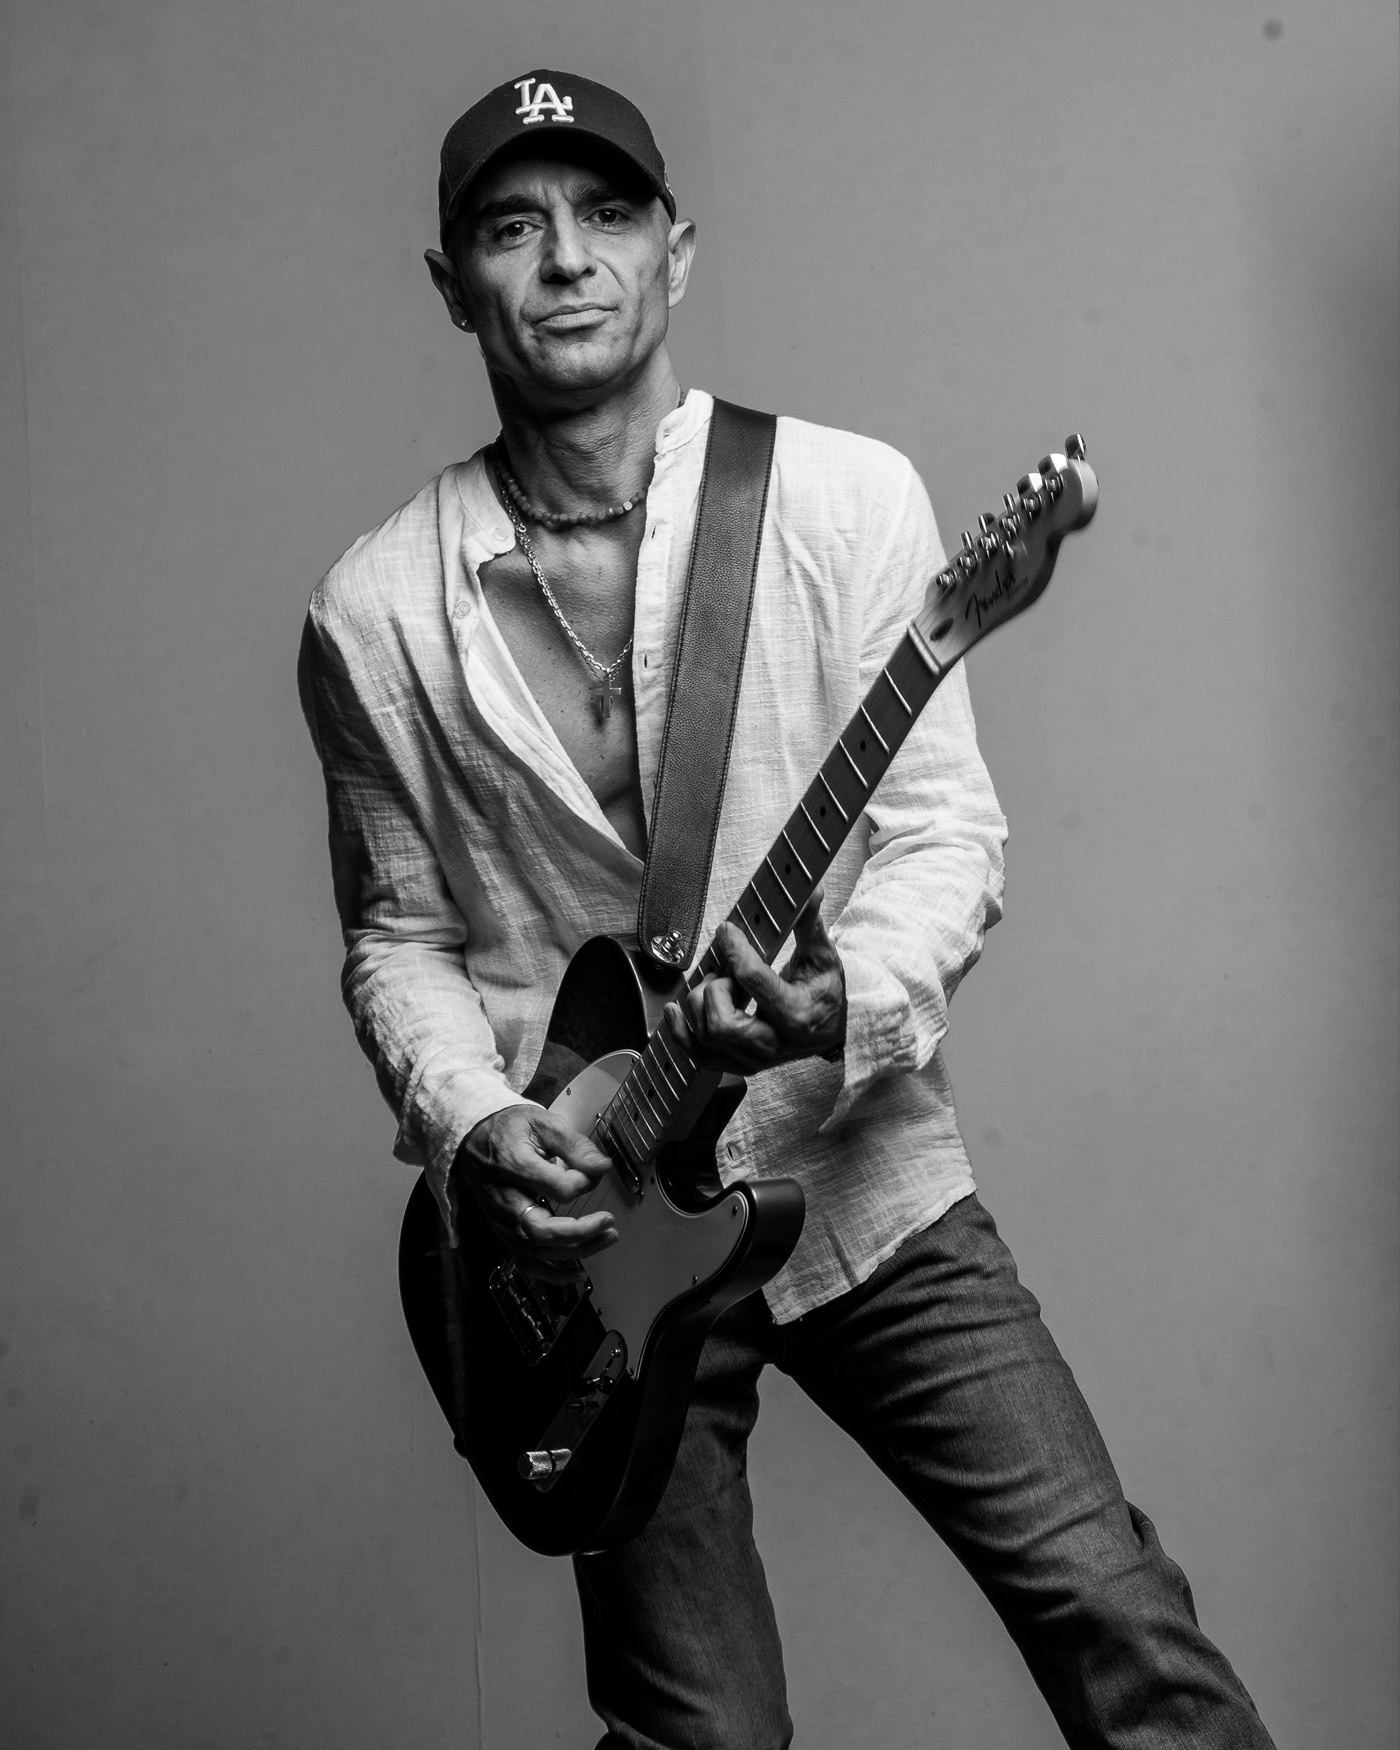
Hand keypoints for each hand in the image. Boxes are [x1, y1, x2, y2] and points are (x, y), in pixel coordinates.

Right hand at [452, 1105, 617, 1281]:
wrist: (472, 1138)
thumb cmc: (508, 1129)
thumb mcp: (542, 1122)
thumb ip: (574, 1146)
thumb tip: (602, 1166)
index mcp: (514, 1167)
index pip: (558, 1189)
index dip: (583, 1183)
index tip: (593, 1171)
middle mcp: (504, 1200)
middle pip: (542, 1230)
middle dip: (581, 1232)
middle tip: (609, 1221)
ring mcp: (501, 1220)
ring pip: (536, 1250)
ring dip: (575, 1252)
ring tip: (606, 1238)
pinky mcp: (504, 1231)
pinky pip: (526, 1262)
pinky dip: (551, 1273)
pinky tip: (577, 1272)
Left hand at [664, 890, 845, 1075]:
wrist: (832, 1031)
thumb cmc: (825, 993)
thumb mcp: (822, 957)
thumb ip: (811, 924)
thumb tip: (812, 890)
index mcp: (796, 1013)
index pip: (752, 979)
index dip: (733, 948)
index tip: (727, 930)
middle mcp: (773, 1042)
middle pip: (721, 1023)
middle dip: (714, 989)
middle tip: (724, 973)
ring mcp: (754, 1058)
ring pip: (706, 1037)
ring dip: (698, 1005)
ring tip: (714, 986)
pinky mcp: (740, 1064)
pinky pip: (699, 1056)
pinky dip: (680, 1033)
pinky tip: (677, 1009)